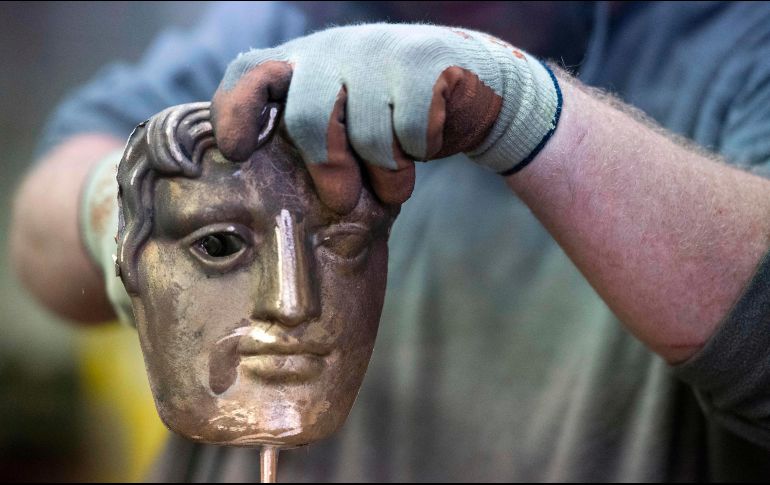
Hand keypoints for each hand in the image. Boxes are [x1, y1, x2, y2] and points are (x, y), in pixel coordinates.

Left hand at [212, 23, 560, 212]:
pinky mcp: (423, 59)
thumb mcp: (344, 128)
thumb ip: (311, 143)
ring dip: (388, 170)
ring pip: (368, 133)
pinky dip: (420, 149)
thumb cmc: (393, 119)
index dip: (236, 111)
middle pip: (310, 115)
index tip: (237, 150)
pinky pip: (410, 131)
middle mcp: (334, 49)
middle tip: (342, 201)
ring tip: (397, 176)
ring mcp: (378, 50)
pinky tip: (425, 140)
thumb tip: (277, 187)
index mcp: (303, 65)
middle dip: (329, 167)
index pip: (249, 74)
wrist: (471, 87)